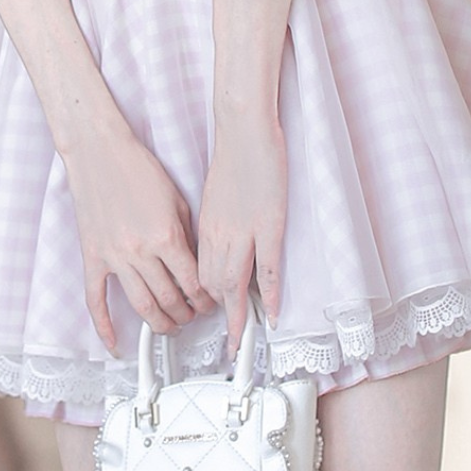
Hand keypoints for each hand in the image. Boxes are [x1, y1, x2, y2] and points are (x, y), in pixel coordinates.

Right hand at [63, 118, 208, 348]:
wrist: (99, 152)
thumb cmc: (137, 168)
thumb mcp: (177, 200)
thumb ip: (187, 237)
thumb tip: (197, 266)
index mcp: (166, 236)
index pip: (193, 283)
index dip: (205, 299)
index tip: (209, 303)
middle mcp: (140, 251)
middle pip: (169, 300)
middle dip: (186, 314)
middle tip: (192, 316)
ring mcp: (114, 257)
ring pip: (140, 306)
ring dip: (159, 323)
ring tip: (169, 326)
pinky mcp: (93, 257)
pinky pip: (96, 300)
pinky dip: (104, 326)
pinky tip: (114, 343)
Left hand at [195, 109, 286, 343]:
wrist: (244, 130)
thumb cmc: (233, 156)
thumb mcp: (214, 196)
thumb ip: (215, 223)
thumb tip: (218, 242)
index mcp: (205, 226)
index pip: (198, 274)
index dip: (204, 299)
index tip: (210, 315)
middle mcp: (219, 233)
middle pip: (214, 286)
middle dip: (220, 317)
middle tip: (228, 340)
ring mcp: (244, 232)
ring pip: (235, 283)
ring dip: (240, 315)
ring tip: (244, 337)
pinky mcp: (269, 226)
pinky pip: (266, 268)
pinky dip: (269, 295)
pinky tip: (272, 311)